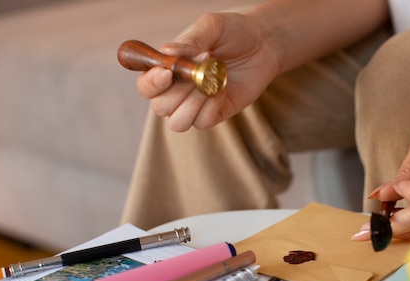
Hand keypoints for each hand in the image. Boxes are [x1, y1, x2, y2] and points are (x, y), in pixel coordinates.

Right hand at [137, 12, 280, 131]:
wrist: (264, 43)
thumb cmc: (234, 32)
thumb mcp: (211, 28)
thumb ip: (190, 41)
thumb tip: (167, 51)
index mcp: (168, 68)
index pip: (146, 86)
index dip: (151, 84)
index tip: (167, 73)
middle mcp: (178, 90)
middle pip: (159, 107)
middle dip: (178, 92)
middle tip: (200, 70)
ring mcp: (196, 104)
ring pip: (177, 123)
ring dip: (192, 104)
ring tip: (209, 83)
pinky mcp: (215, 113)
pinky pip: (202, 123)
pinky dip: (211, 107)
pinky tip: (222, 88)